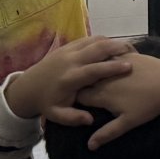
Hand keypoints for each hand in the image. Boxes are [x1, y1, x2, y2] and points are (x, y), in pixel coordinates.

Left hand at [5, 37, 134, 124]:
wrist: (27, 88)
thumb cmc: (47, 102)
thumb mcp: (57, 115)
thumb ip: (73, 118)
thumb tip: (90, 119)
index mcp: (70, 78)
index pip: (94, 69)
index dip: (112, 67)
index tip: (128, 66)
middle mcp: (70, 61)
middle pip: (97, 48)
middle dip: (116, 48)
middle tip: (132, 52)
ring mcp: (68, 51)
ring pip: (94, 40)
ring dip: (111, 43)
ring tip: (125, 49)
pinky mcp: (68, 46)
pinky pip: (90, 39)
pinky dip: (103, 41)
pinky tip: (111, 47)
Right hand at [75, 54, 159, 148]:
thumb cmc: (149, 105)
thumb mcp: (128, 122)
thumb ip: (107, 133)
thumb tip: (90, 146)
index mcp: (101, 95)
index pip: (79, 97)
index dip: (78, 100)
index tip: (82, 102)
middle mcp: (105, 78)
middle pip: (86, 80)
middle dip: (85, 84)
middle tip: (89, 89)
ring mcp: (116, 63)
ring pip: (97, 66)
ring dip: (96, 70)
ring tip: (99, 75)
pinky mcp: (128, 54)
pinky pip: (112, 54)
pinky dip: (109, 59)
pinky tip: (112, 61)